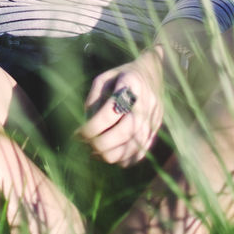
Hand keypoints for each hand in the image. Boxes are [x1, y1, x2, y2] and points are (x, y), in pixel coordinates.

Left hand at [76, 50, 164, 166]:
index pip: (111, 112)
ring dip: (112, 155)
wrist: (152, 74)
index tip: (78, 133)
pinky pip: (142, 151)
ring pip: (135, 146)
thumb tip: (87, 124)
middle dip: (101, 144)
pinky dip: (125, 160)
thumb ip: (94, 99)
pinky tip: (110, 156)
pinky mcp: (156, 129)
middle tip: (85, 145)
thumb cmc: (121, 76)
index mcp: (132, 84)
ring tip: (94, 153)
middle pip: (125, 132)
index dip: (93, 127)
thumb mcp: (104, 79)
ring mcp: (155, 117)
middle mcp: (147, 102)